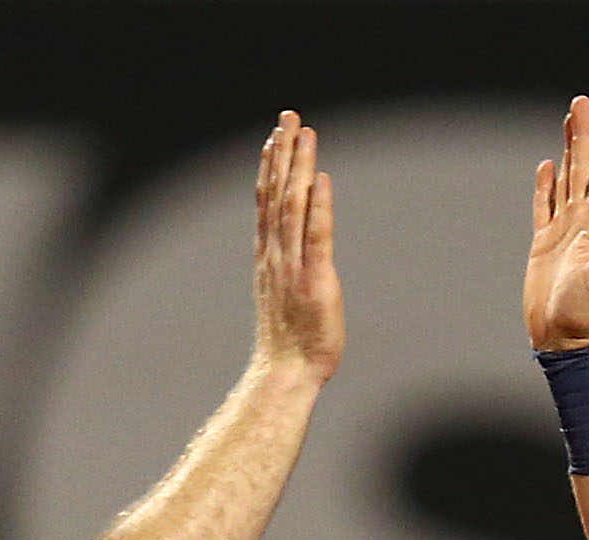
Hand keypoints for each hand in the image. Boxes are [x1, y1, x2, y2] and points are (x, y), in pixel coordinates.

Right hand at [254, 112, 343, 382]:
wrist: (286, 373)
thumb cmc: (290, 341)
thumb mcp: (285, 294)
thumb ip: (289, 267)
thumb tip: (295, 253)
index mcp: (269, 256)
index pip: (267, 201)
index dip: (271, 165)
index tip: (275, 135)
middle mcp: (277, 254)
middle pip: (277, 193)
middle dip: (284, 152)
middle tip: (289, 116)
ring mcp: (294, 266)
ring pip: (293, 206)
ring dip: (298, 167)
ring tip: (304, 133)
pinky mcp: (316, 281)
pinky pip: (316, 237)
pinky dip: (319, 206)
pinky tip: (322, 179)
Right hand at [525, 96, 588, 351]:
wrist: (566, 340)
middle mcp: (585, 223)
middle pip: (584, 168)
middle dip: (584, 135)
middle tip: (582, 102)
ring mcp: (565, 232)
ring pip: (566, 180)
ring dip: (568, 152)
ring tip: (568, 124)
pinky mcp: (545, 245)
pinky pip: (544, 206)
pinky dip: (545, 185)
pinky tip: (547, 167)